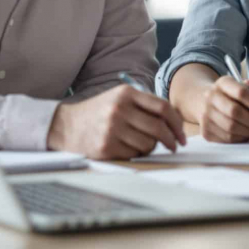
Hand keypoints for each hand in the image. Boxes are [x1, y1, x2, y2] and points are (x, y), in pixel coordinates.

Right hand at [47, 85, 186, 159]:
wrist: (65, 125)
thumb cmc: (100, 111)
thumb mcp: (120, 98)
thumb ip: (145, 105)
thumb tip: (174, 122)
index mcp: (127, 94)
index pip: (163, 107)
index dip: (177, 123)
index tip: (182, 135)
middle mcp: (119, 109)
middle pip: (158, 127)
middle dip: (171, 139)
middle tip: (175, 145)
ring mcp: (112, 129)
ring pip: (148, 144)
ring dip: (152, 147)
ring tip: (144, 144)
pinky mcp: (105, 147)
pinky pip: (134, 154)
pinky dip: (137, 154)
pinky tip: (129, 148)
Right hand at [197, 75, 248, 142]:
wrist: (204, 101)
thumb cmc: (230, 95)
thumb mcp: (241, 87)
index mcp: (222, 83)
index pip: (241, 93)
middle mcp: (210, 97)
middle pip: (235, 112)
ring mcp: (205, 114)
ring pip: (231, 127)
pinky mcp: (205, 131)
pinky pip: (226, 138)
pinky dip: (241, 138)